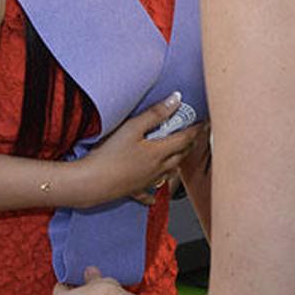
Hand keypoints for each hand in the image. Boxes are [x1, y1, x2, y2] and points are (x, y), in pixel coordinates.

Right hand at [77, 93, 204, 206]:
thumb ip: (155, 114)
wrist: (91, 183)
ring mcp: (147, 181)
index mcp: (158, 152)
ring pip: (169, 173)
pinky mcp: (134, 190)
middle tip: (193, 135)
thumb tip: (176, 100)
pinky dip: (153, 191)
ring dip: (176, 163)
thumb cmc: (109, 155)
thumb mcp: (132, 128)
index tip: (203, 122)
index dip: (196, 129)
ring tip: (178, 156)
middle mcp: (157, 168)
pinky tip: (153, 194)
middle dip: (189, 144)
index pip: (185, 138)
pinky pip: (148, 192)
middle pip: (180, 155)